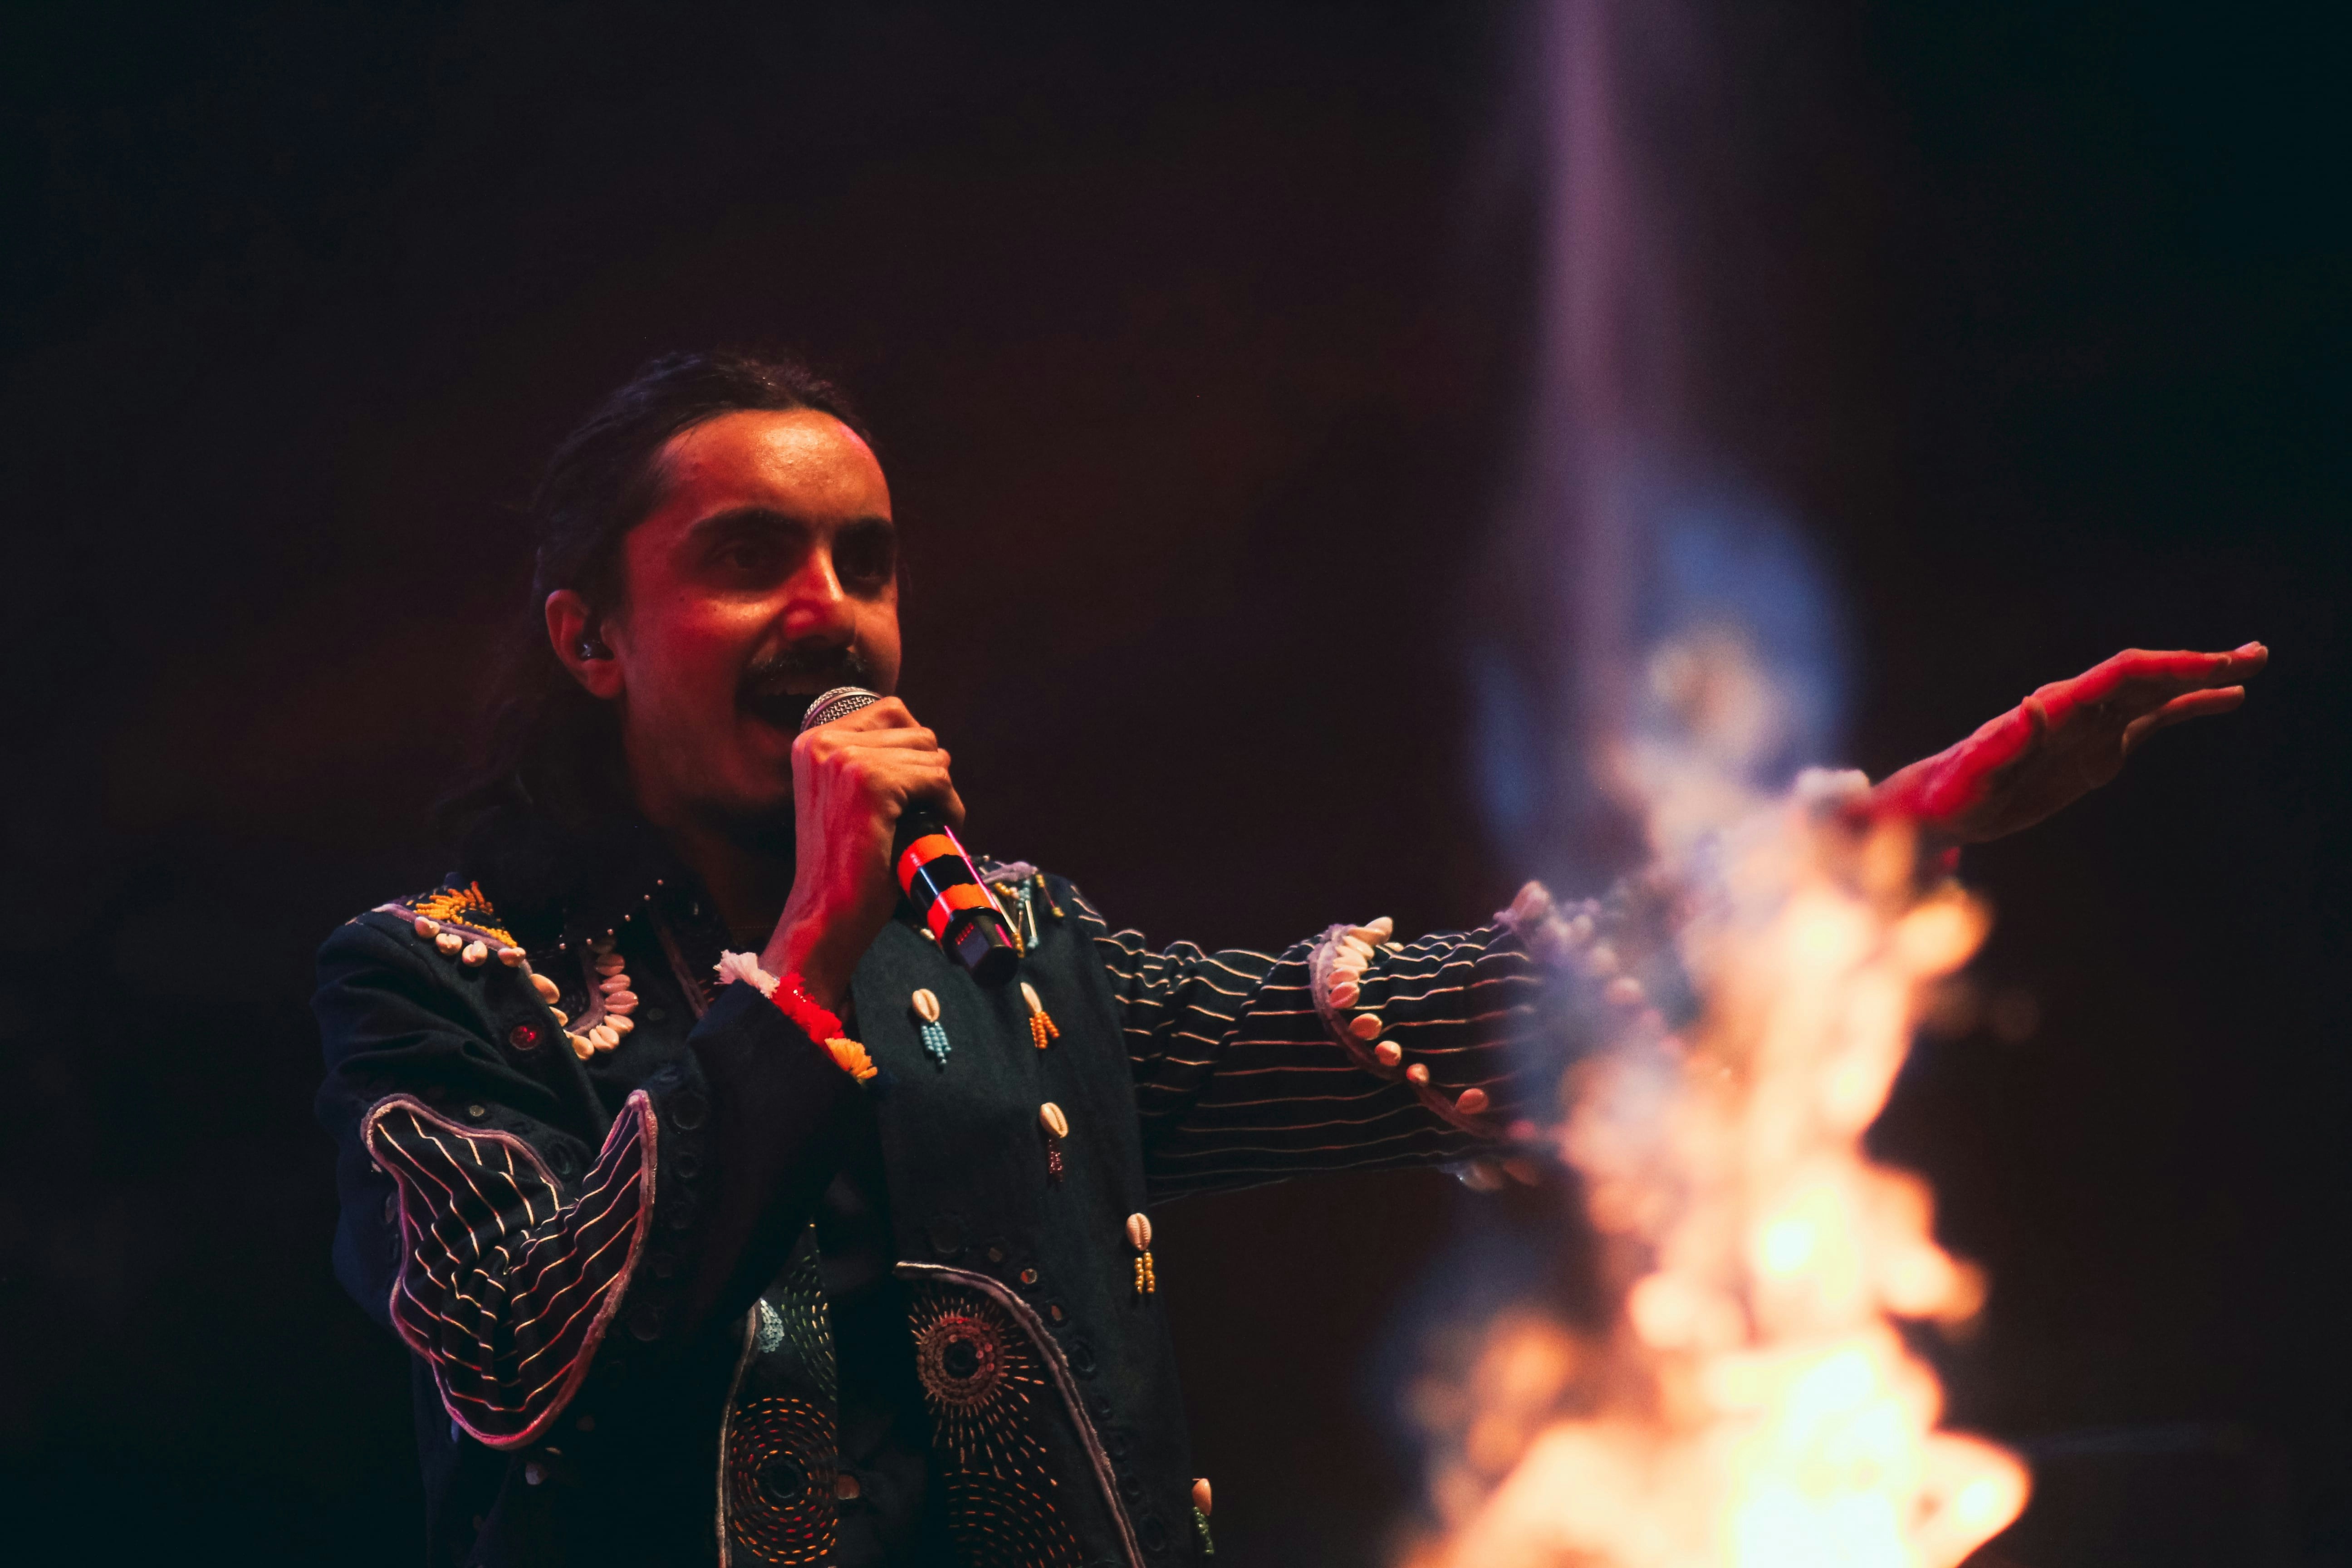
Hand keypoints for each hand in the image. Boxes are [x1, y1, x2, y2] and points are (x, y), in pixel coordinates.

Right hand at [761, 697, 963, 1008]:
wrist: (826, 913)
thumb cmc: (843, 864)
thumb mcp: (842, 796)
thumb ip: (868, 760)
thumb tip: (925, 740)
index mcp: (813, 741)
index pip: (890, 711)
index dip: (914, 750)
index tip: (915, 788)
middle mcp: (823, 742)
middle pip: (916, 731)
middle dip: (930, 772)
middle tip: (927, 811)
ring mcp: (845, 759)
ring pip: (931, 753)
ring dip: (942, 791)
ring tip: (931, 824)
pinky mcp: (871, 782)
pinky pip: (937, 778)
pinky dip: (949, 806)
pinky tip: (941, 828)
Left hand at [1868, 642, 2265, 844]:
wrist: (1942, 806)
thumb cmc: (1951, 789)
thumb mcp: (1974, 770)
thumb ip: (2005, 739)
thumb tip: (2033, 703)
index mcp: (2056, 709)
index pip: (2121, 676)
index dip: (2167, 666)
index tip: (2210, 664)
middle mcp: (2079, 710)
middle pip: (2148, 676)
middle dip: (2199, 665)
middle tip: (2253, 654)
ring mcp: (2092, 728)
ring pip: (2155, 694)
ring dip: (2201, 679)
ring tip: (2251, 666)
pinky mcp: (2096, 750)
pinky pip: (2150, 722)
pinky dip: (2187, 709)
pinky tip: (2225, 700)